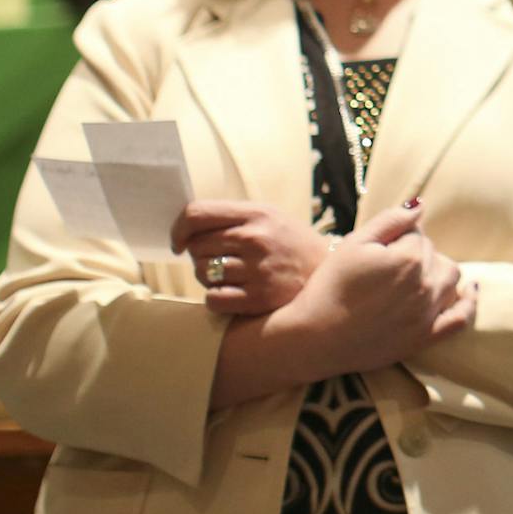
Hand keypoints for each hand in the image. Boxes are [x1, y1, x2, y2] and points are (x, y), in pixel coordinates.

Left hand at [175, 200, 331, 315]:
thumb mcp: (270, 217)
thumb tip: (185, 227)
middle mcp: (256, 239)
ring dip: (209, 277)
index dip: (178, 228)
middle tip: (221, 259)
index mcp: (257, 214)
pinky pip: (212, 299)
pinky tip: (234, 293)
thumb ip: (233, 218)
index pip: (197, 214)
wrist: (333, 274)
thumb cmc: (292, 244)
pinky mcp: (259, 298)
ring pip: (202, 273)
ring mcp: (257, 269)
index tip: (179, 241)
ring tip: (232, 275)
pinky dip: (216, 298)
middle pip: (196, 247)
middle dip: (201, 255)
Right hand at [285, 200, 476, 373]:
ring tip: (412, 275)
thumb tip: (422, 205)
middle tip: (385, 266)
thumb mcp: (354, 243)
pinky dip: (469, 303)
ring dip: (436, 271)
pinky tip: (470, 290)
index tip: (378, 249)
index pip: (418, 233)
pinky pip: (461, 318)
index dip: (397, 237)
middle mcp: (426, 284)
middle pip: (434, 255)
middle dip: (415, 253)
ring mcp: (429, 313)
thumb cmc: (330, 286)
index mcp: (411, 257)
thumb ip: (392, 220)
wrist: (314, 337)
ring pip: (450, 278)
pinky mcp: (425, 337)